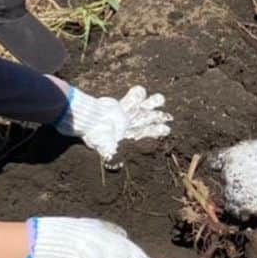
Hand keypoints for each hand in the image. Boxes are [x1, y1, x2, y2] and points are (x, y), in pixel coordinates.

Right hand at [56, 87, 171, 162]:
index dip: (158, 131)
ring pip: (145, 108)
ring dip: (154, 103)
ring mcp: (128, 115)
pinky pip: (133, 98)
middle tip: (169, 116)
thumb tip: (115, 165)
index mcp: (132, 138)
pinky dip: (138, 94)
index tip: (166, 129)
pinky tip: (140, 92)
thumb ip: (111, 155)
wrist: (87, 121)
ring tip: (160, 100)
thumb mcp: (105, 148)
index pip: (149, 135)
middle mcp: (132, 127)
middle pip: (151, 121)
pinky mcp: (122, 106)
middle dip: (160, 118)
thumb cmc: (97, 136)